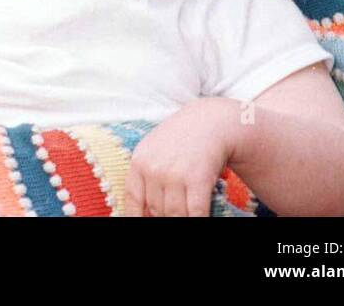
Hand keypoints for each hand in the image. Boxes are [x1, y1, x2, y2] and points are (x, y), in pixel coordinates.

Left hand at [124, 98, 237, 216]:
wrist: (209, 122)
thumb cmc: (180, 139)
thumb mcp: (154, 150)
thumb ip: (146, 175)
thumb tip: (142, 211)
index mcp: (139, 161)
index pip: (133, 199)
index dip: (138, 216)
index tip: (144, 221)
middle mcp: (154, 169)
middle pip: (156, 209)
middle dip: (164, 215)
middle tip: (173, 211)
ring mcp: (175, 175)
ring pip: (175, 214)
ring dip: (182, 218)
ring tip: (187, 212)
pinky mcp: (197, 180)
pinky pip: (195, 212)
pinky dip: (198, 219)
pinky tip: (200, 216)